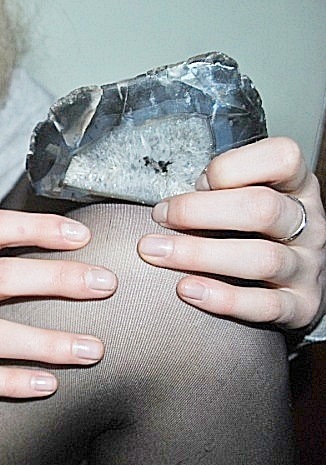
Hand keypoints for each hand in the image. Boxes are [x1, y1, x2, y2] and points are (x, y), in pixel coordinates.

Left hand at [138, 137, 325, 329]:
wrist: (290, 287)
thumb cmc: (251, 232)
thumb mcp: (243, 199)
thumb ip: (217, 191)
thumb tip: (172, 202)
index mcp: (295, 186)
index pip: (282, 158)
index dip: (232, 167)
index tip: (197, 181)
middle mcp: (308, 223)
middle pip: (263, 208)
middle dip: (200, 211)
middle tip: (160, 216)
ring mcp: (307, 266)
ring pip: (262, 259)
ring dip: (200, 254)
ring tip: (156, 252)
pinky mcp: (301, 306)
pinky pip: (266, 306)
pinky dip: (224, 299)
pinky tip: (187, 289)